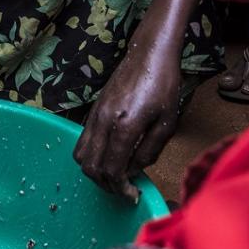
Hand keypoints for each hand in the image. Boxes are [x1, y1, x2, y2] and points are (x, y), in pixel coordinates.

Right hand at [74, 46, 180, 201]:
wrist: (149, 53)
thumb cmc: (164, 84)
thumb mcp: (167, 122)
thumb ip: (150, 151)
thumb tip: (134, 171)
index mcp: (125, 126)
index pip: (112, 170)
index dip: (121, 189)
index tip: (133, 195)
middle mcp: (104, 121)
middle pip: (91, 167)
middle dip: (106, 184)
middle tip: (124, 189)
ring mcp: (95, 114)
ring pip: (81, 155)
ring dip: (95, 171)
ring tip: (115, 174)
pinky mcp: (93, 109)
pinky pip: (82, 139)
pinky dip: (91, 154)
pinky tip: (109, 154)